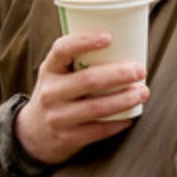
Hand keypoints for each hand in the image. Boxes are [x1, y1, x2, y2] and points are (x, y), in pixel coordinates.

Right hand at [14, 31, 150, 165]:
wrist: (34, 135)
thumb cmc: (57, 95)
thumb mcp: (57, 75)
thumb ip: (79, 61)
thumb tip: (125, 43)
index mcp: (49, 70)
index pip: (62, 49)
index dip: (84, 41)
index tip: (109, 37)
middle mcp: (50, 92)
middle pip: (88, 80)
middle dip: (119, 74)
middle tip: (140, 70)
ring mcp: (57, 117)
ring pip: (97, 107)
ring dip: (124, 99)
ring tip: (143, 92)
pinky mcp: (67, 138)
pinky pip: (98, 130)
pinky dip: (117, 123)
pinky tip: (130, 116)